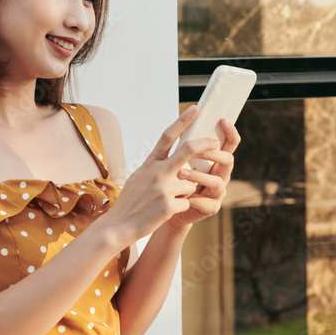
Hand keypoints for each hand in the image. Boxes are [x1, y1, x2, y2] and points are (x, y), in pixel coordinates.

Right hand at [99, 106, 220, 244]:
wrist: (119, 225)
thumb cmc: (130, 203)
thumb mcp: (139, 177)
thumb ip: (155, 167)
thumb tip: (171, 160)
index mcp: (150, 164)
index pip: (167, 136)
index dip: (182, 121)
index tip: (194, 109)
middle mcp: (157, 172)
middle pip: (188, 150)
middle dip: (206, 144)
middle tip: (216, 141)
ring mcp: (163, 188)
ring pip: (191, 183)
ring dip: (185, 193)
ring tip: (165, 202)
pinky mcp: (169, 205)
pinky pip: (187, 202)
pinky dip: (181, 208)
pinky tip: (164, 213)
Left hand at [167, 117, 240, 229]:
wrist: (168, 207)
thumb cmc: (174, 181)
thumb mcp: (178, 160)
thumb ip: (185, 146)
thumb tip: (184, 120)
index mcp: (215, 160)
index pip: (229, 144)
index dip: (230, 132)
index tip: (223, 120)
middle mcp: (221, 174)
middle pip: (228, 160)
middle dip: (213, 154)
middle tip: (195, 151)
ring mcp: (218, 192)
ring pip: (217, 182)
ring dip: (199, 176)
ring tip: (180, 173)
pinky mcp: (212, 208)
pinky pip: (208, 203)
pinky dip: (194, 199)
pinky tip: (183, 197)